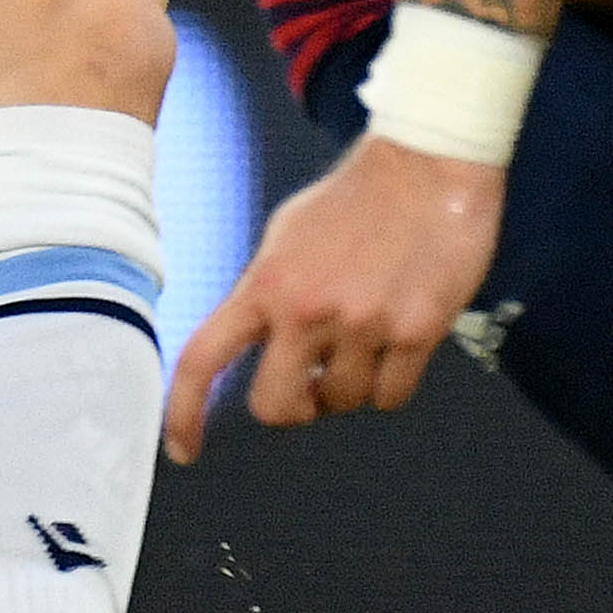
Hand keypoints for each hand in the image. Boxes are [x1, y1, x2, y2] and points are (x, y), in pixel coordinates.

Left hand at [159, 140, 506, 456]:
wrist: (429, 163)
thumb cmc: (358, 194)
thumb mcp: (286, 234)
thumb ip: (267, 290)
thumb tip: (259, 340)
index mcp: (266, 283)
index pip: (204, 359)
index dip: (184, 413)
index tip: (183, 450)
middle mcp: (307, 309)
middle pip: (276, 407)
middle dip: (295, 407)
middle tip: (314, 387)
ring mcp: (362, 324)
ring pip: (343, 403)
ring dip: (352, 385)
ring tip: (369, 335)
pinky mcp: (414, 332)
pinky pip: (391, 397)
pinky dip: (393, 382)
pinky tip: (399, 339)